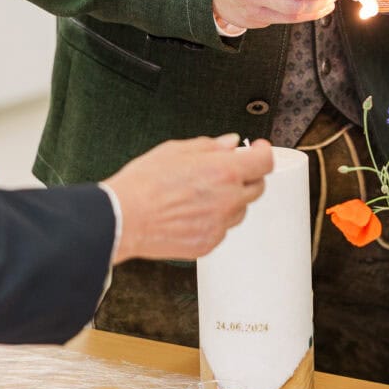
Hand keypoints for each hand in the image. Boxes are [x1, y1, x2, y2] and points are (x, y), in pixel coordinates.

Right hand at [106, 135, 273, 262]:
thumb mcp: (177, 150)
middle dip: (247, 176)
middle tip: (226, 171)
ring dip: (230, 200)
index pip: (265, 161)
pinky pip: (222, 229)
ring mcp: (219, 225)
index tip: (258, 149)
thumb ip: (211, 146)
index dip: (264, 152)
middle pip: (258, 187)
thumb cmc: (144, 183)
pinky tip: (191, 212)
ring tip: (199, 194)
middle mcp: (228, 200)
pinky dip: (214, 220)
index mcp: (224, 172)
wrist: (122, 218)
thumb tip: (231, 143)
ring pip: (239, 210)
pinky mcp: (208, 244)